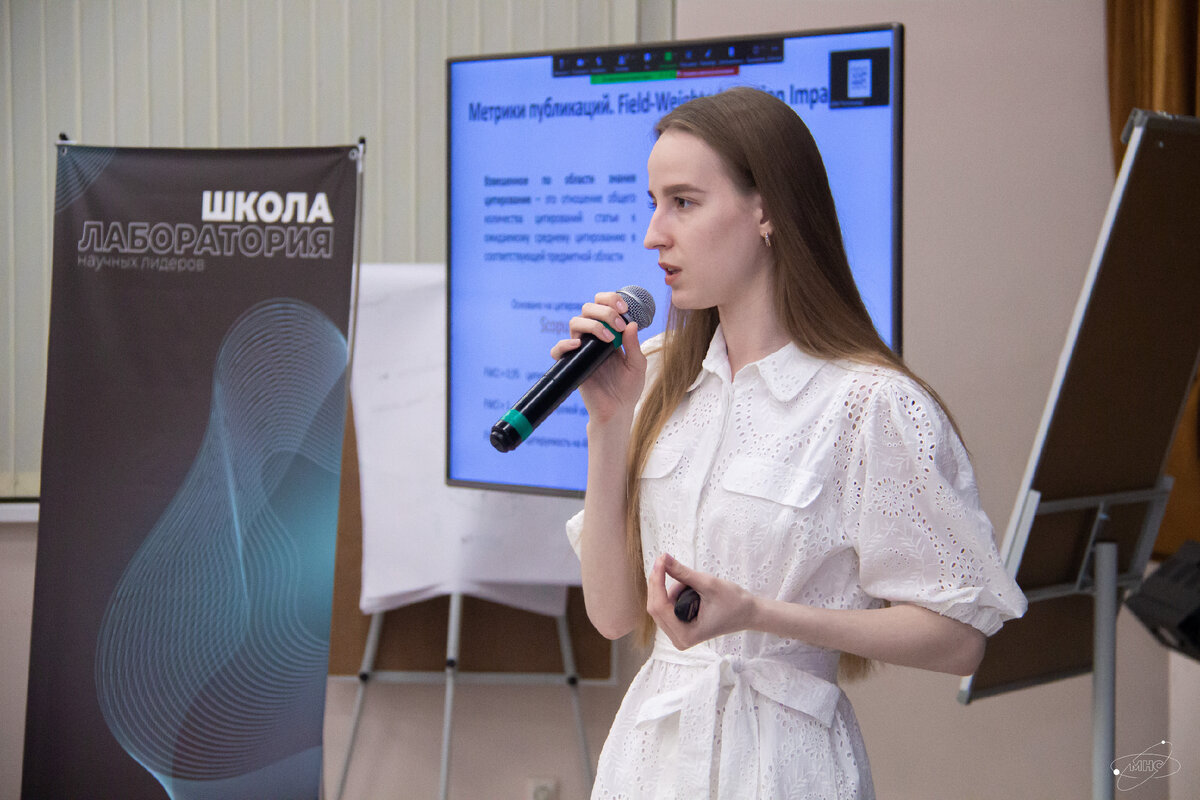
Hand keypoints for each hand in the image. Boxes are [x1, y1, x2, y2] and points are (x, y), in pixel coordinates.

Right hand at [549, 292, 645, 423]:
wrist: (617, 411)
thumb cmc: (628, 388)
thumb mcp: (637, 365)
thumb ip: (634, 345)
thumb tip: (631, 324)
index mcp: (610, 333)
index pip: (604, 305)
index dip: (611, 300)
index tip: (624, 308)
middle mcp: (594, 337)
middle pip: (588, 308)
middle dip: (604, 310)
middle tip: (618, 325)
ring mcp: (582, 350)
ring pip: (575, 322)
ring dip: (592, 324)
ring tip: (608, 338)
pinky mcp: (572, 364)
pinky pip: (557, 350)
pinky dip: (564, 344)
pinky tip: (578, 345)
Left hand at [646, 554, 757, 649]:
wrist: (748, 613)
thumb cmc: (734, 602)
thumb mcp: (708, 584)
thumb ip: (683, 572)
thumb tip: (663, 558)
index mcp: (685, 635)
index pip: (659, 606)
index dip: (657, 581)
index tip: (660, 560)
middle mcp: (678, 640)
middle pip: (655, 607)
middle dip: (662, 584)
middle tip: (668, 561)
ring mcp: (678, 636)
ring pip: (660, 606)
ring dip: (671, 589)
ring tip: (695, 585)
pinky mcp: (679, 629)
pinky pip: (666, 608)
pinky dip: (674, 594)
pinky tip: (691, 591)